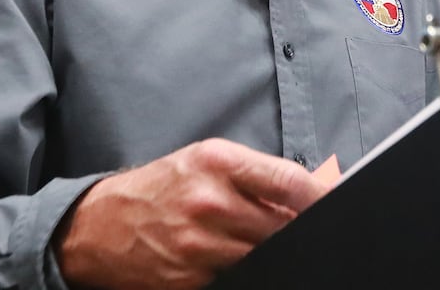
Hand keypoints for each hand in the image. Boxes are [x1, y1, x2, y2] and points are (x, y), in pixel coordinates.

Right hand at [52, 138, 327, 289]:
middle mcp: (209, 202)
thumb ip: (254, 176)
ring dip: (276, 254)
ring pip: (266, 258)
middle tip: (312, 232)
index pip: (289, 181)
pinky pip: (239, 281)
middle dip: (301, 230)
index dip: (323, 197)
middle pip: (284, 227)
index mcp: (215, 162)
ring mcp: (199, 247)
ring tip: (267, 244)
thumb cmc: (159, 187)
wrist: (99, 225)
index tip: (339, 203)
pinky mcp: (190, 282)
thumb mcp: (202, 161)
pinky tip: (242, 262)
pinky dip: (248, 273)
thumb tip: (310, 195)